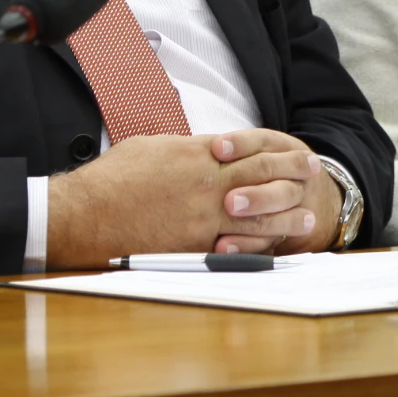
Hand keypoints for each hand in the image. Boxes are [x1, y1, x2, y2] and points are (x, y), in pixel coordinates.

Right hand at [44, 130, 325, 267]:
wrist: (84, 214)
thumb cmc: (110, 179)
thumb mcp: (151, 147)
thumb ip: (184, 148)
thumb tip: (201, 148)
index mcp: (197, 154)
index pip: (249, 147)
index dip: (277, 148)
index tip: (296, 151)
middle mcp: (206, 183)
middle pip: (261, 175)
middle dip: (291, 172)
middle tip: (313, 172)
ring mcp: (202, 217)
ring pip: (257, 215)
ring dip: (285, 215)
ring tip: (305, 216)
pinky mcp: (192, 247)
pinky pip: (234, 248)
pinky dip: (257, 249)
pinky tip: (273, 250)